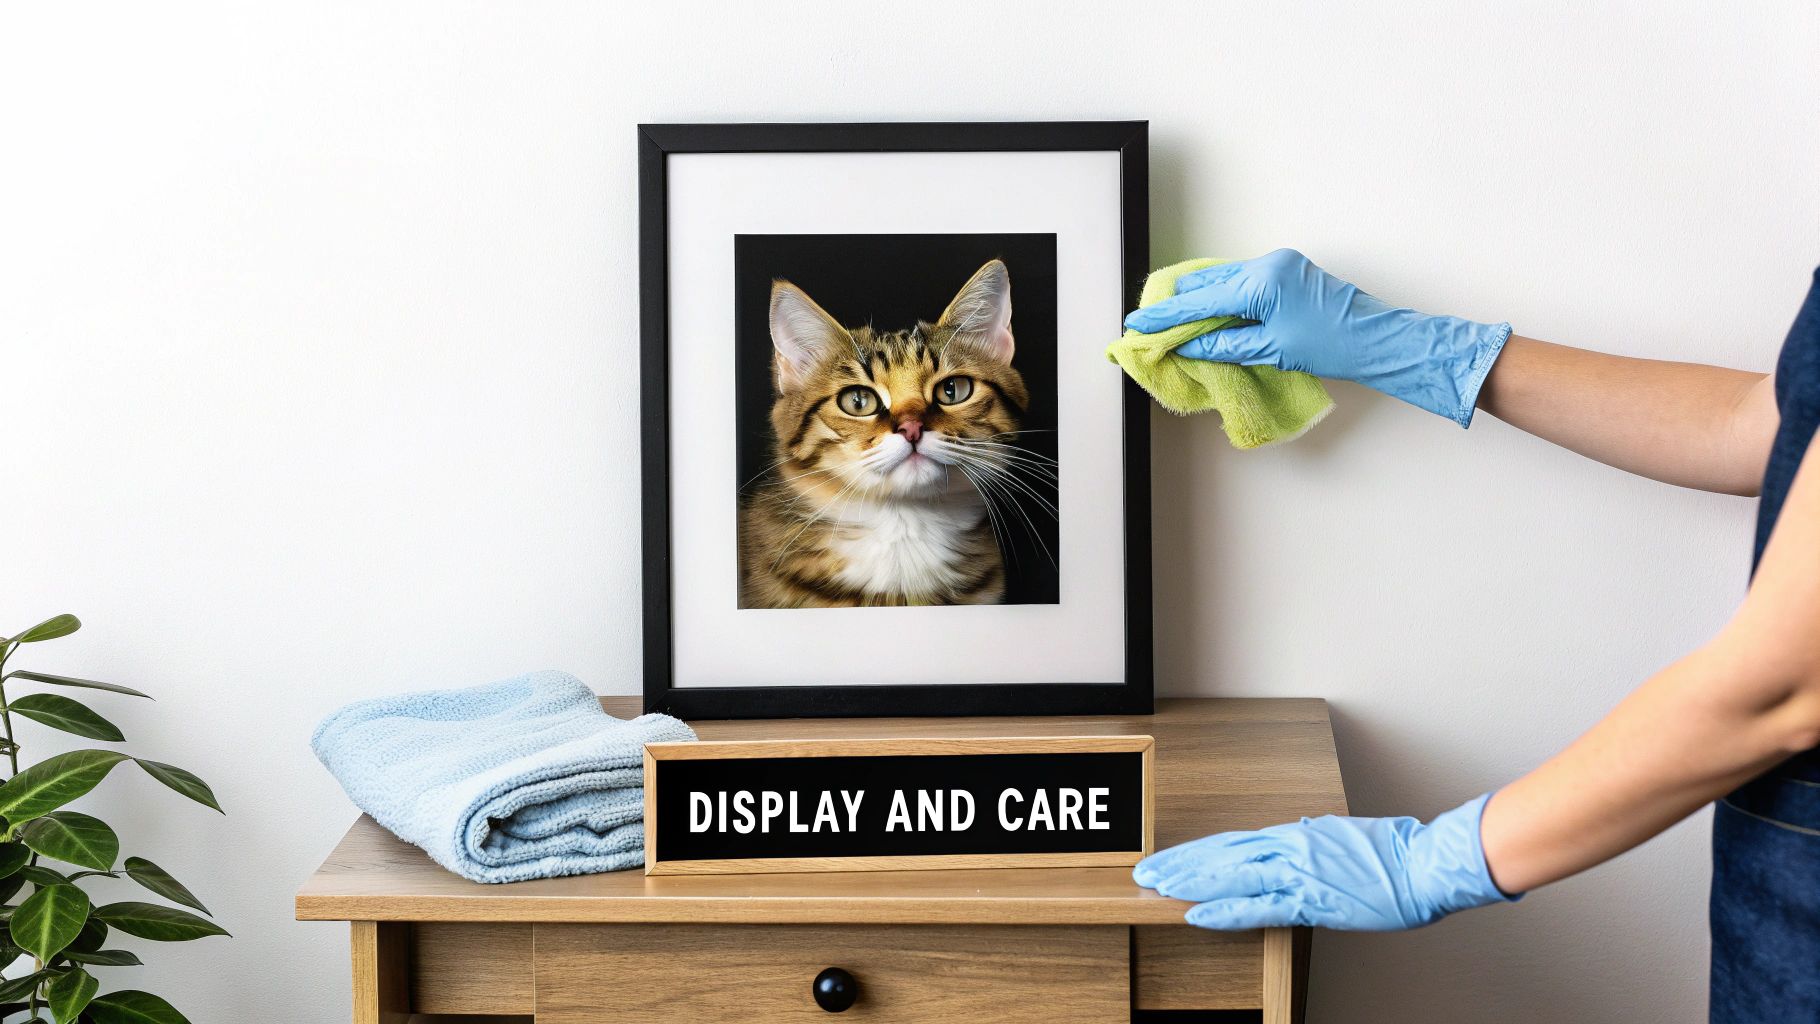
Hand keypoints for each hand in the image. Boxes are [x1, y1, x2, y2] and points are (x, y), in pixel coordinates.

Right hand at [1121, 249, 1511, 427]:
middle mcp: (1269, 264)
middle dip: (1179, 304)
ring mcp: (1280, 265)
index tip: (1138, 325)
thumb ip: (1224, 346)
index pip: (1202, 301)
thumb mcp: (1271, 350)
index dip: (1167, 316)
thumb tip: (1188, 347)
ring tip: (1174, 321)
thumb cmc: (1332, 346)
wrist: (1378, 339)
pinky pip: (1243, 282)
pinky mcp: (1289, 272)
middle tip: (1150, 323)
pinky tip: (1210, 314)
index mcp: (1263, 281)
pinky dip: (1223, 298)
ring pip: (1225, 280)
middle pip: (1209, 283)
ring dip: (1201, 301)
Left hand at [1133, 793, 1517, 929]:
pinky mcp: (1311, 898)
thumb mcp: (1341, 839)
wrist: (1425, 863)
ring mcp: (1297, 871)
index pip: (1233, 842)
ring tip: (1156, 886)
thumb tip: (1294, 838)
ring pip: (1230, 873)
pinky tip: (1196, 913)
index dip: (1198, 851)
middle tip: (1145, 871)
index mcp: (1295, 834)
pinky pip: (1258, 905)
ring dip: (1190, 881)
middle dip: (1180, 863)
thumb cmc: (1393, 855)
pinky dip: (1224, 909)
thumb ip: (1312, 842)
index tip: (1171, 858)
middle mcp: (1288, 846)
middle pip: (1221, 853)